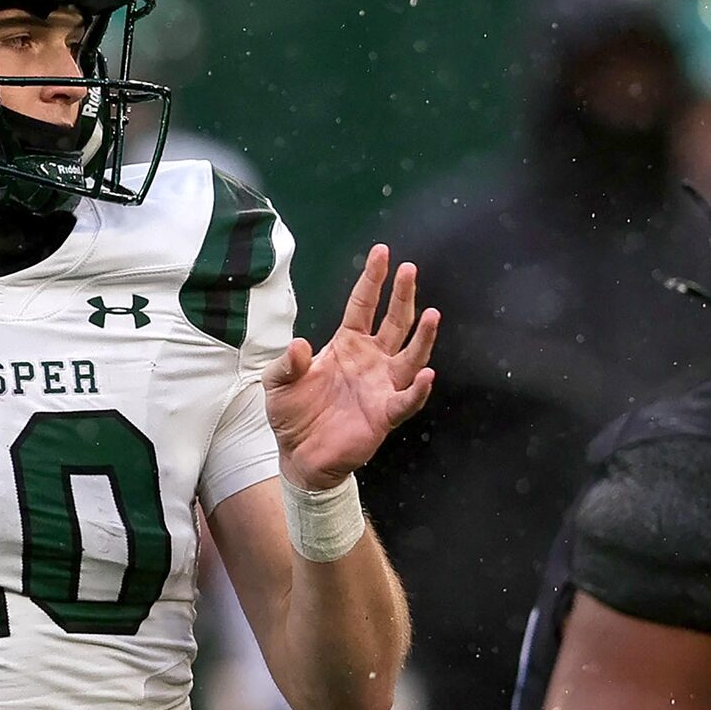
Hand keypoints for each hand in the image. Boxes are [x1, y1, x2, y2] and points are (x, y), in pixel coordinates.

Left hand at [264, 245, 438, 489]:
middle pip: (393, 322)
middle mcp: (371, 360)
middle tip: (410, 269)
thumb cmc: (292, 415)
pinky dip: (417, 389)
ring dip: (422, 337)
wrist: (299, 456)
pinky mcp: (384, 414)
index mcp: (346, 345)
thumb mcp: (277, 384)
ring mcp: (381, 385)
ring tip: (432, 314)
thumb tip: (298, 345)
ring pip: (410, 356)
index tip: (382, 253)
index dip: (373, 280)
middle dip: (403, 296)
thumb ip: (286, 363)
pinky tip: (425, 375)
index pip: (363, 305)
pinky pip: (406, 400)